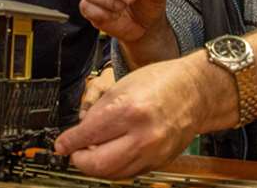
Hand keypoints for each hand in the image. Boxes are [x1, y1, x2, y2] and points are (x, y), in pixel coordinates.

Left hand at [55, 56, 206, 178]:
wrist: (195, 91)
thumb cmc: (162, 82)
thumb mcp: (123, 86)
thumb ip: (98, 111)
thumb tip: (79, 132)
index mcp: (129, 110)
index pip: (88, 135)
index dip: (69, 143)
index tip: (61, 145)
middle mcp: (142, 135)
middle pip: (98, 164)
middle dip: (80, 160)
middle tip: (75, 151)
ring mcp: (153, 152)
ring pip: (113, 173)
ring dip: (96, 166)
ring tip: (93, 152)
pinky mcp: (159, 162)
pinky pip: (129, 173)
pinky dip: (115, 167)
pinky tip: (111, 154)